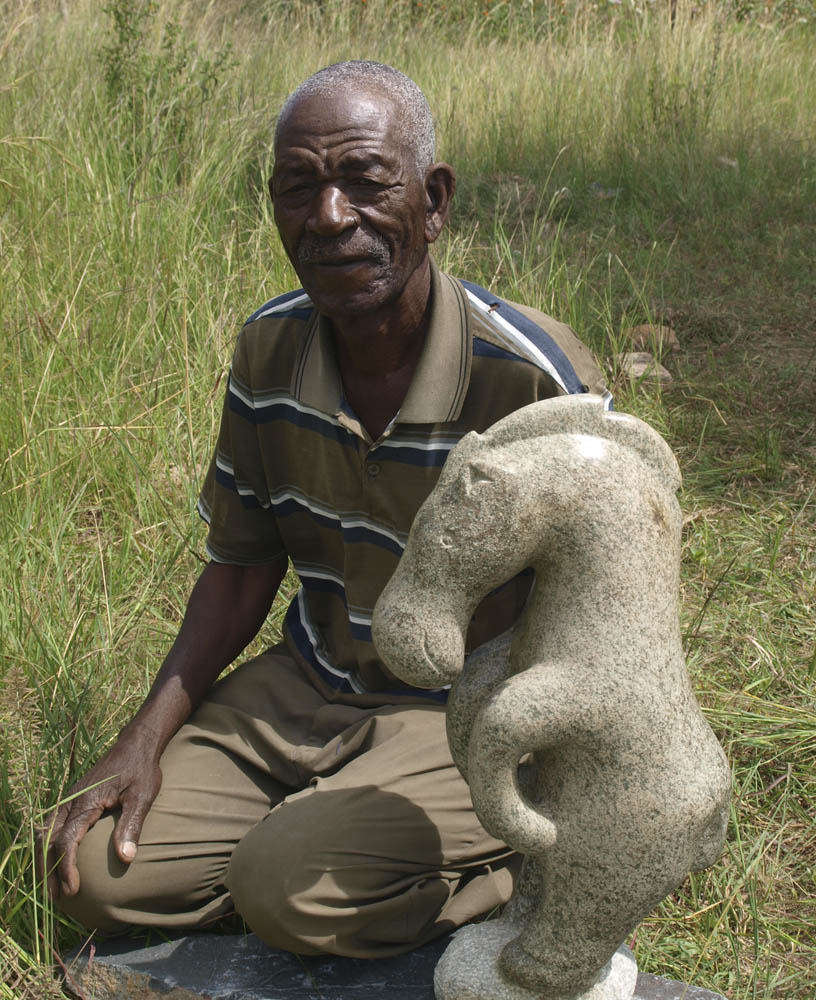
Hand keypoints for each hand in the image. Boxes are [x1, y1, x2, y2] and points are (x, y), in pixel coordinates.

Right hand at [38, 729, 161, 899]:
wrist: (136, 744)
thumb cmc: (142, 769)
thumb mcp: (142, 796)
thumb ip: (132, 825)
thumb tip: (125, 858)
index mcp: (85, 802)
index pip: (67, 841)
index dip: (67, 868)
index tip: (72, 890)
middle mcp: (71, 801)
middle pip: (48, 841)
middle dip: (49, 870)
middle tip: (57, 897)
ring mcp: (70, 799)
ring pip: (46, 833)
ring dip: (47, 859)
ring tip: (54, 885)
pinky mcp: (74, 799)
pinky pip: (53, 825)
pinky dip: (51, 846)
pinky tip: (60, 860)